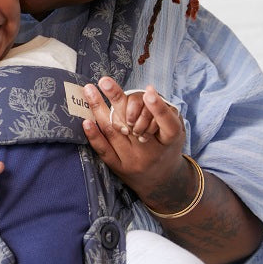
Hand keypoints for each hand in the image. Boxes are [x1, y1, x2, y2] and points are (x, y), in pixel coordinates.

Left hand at [82, 80, 186, 198]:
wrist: (162, 182)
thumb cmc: (168, 148)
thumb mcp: (177, 131)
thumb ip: (166, 113)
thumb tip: (148, 91)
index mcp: (170, 140)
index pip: (167, 123)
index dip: (158, 108)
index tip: (148, 91)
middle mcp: (150, 152)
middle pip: (132, 122)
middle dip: (117, 98)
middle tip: (104, 81)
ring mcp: (132, 160)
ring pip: (114, 132)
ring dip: (99, 109)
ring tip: (89, 90)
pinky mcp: (118, 167)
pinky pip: (103, 150)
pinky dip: (94, 135)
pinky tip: (85, 121)